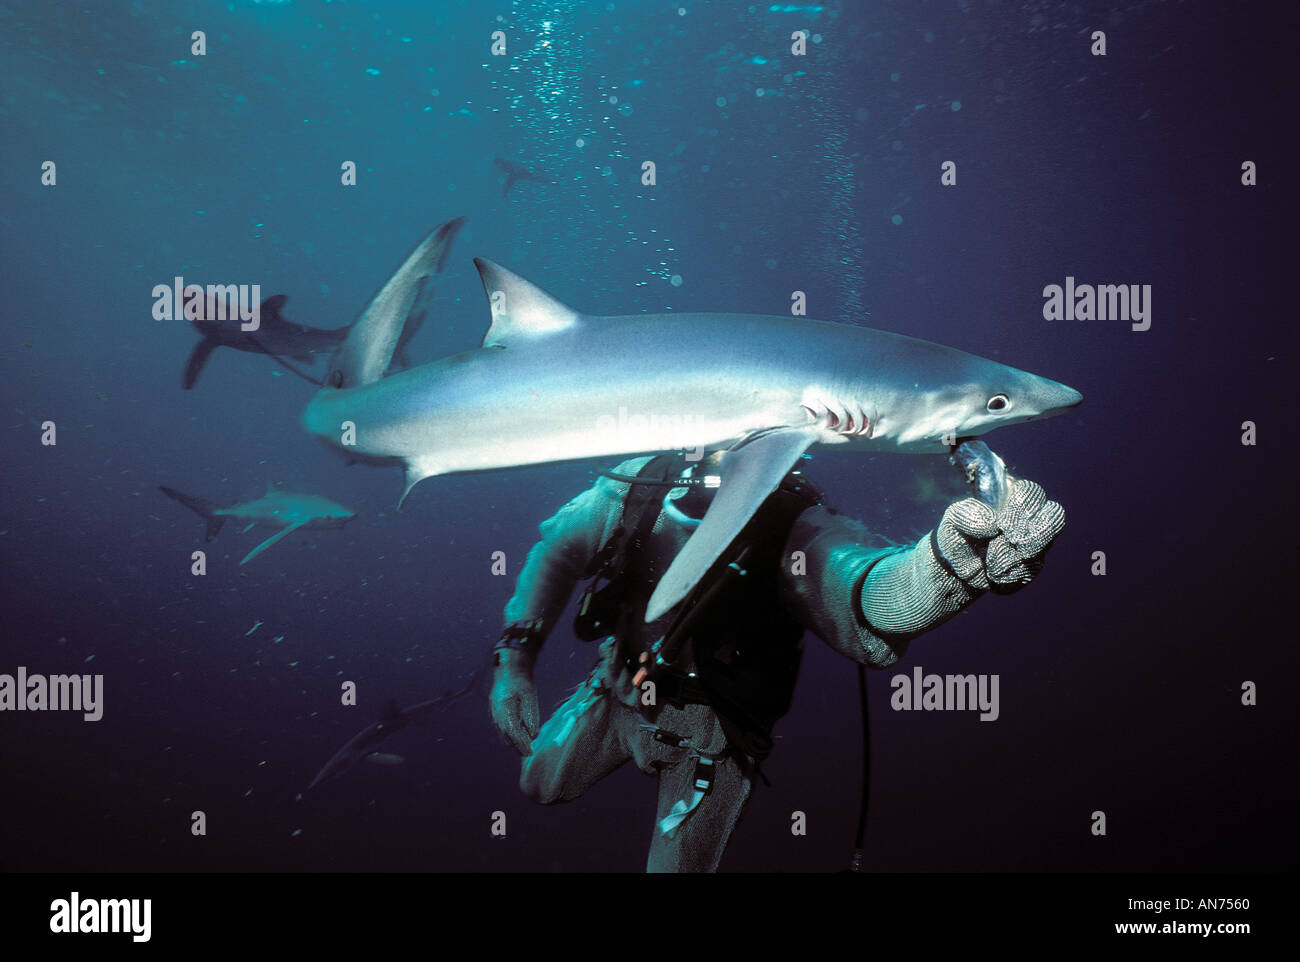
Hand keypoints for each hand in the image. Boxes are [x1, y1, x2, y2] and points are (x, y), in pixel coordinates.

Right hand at [489, 648, 539, 754]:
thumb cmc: (522, 681)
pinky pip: (501, 728)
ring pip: (502, 733)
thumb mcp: (530, 696)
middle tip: (529, 752)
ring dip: (513, 741)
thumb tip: (533, 734)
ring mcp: (494, 712)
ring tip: (525, 746)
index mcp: (505, 708)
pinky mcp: (495, 711)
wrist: (509, 668)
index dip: (522, 744)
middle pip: (506, 736)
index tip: (530, 752)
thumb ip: (531, 715)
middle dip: (517, 746)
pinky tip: (519, 735)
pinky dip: (509, 734)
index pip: (513, 732)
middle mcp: (497, 713)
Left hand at [935, 479, 1064, 591]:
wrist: (958, 568)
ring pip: (1048, 542)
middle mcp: (1030, 515)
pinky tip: (994, 574)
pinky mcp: (1035, 563)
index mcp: (1011, 495)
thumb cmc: (958, 535)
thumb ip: (967, 515)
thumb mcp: (953, 521)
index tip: (1002, 525)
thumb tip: (992, 523)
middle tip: (1009, 542)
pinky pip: (1033, 568)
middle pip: (1054, 514)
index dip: (1022, 507)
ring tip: (994, 563)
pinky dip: (1012, 573)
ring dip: (1021, 555)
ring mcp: (1037, 540)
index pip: (1031, 492)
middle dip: (1032, 532)